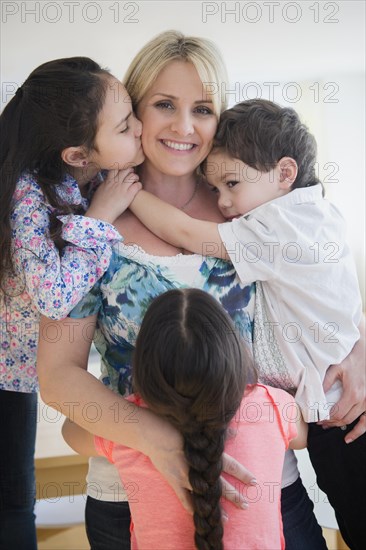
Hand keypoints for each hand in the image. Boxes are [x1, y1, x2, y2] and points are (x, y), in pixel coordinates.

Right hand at [86, 168, 141, 223]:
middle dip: (130, 170)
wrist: (101, 213)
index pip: (116, 168)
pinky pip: (137, 185)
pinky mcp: (128, 195)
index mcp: (108, 181)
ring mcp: (122, 188)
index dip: (121, 168)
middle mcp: (116, 182)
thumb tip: (107, 181)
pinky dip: (139, 185)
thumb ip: (105, 184)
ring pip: (133, 176)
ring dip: (135, 177)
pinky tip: (138, 188)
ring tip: (135, 181)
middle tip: (131, 175)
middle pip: (126, 170)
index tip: (122, 171)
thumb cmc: (98, 204)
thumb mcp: (100, 190)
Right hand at [139, 411, 256, 513]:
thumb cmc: (176, 426)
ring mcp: (185, 477)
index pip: (229, 464)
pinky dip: (191, 507)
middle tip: (246, 505)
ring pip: (205, 495)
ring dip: (216, 507)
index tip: (254, 482)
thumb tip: (234, 431)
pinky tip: (199, 516)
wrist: (153, 432)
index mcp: (206, 453)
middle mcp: (198, 467)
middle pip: (220, 484)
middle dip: (234, 495)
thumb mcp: (198, 428)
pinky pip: (184, 498)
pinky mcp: (173, 481)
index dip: (242, 474)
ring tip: (227, 518)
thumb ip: (216, 434)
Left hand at [318, 321, 365, 442]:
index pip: (336, 413)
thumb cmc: (351, 359)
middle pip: (344, 419)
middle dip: (330, 422)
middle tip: (319, 422)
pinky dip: (358, 430)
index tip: (316, 419)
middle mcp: (362, 401)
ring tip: (328, 426)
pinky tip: (349, 438)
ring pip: (353, 421)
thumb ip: (325, 382)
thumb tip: (316, 395)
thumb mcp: (335, 368)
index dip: (325, 418)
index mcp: (353, 393)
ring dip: (340, 425)